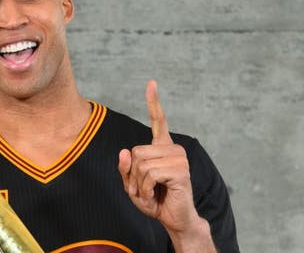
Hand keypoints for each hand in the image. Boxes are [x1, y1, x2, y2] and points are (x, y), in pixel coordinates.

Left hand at [118, 81, 213, 249]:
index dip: (154, 102)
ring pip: (141, 164)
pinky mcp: (180, 171)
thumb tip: (124, 151)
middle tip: (143, 188)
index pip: (158, 121)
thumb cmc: (155, 200)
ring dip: (139, 184)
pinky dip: (146, 189)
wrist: (174, 219)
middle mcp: (173, 149)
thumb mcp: (132, 185)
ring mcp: (179, 158)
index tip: (151, 83)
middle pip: (135, 152)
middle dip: (132, 175)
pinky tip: (156, 195)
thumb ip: (125, 169)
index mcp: (162, 148)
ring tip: (150, 192)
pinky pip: (149, 175)